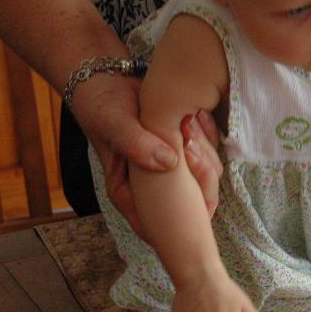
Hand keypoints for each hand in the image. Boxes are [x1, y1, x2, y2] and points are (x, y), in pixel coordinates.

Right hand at [70, 74, 223, 236]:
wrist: (108, 84)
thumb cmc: (102, 108)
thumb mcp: (113, 124)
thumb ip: (135, 143)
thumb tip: (168, 163)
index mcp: (129, 194)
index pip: (159, 227)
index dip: (184, 215)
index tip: (191, 177)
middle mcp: (152, 190)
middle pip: (192, 204)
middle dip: (200, 173)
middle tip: (190, 140)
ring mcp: (169, 173)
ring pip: (205, 179)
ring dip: (205, 151)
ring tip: (189, 121)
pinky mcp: (182, 156)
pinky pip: (207, 157)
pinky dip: (207, 138)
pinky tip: (198, 116)